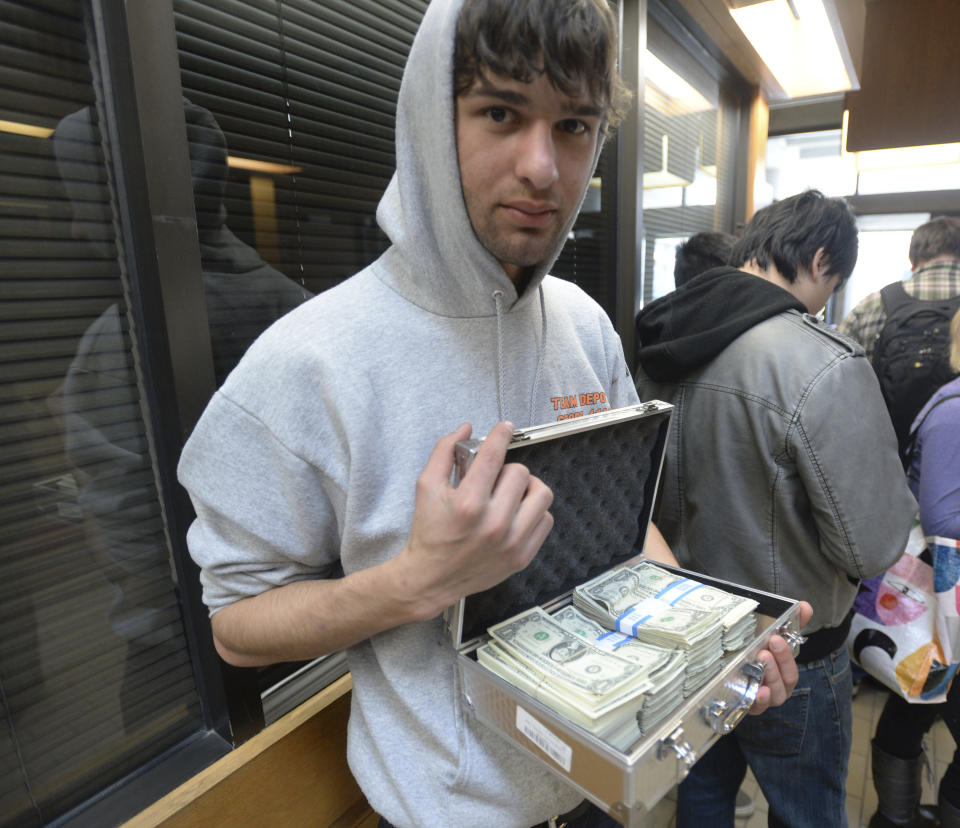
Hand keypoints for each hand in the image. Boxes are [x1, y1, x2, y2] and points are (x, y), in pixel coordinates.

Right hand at [393, 421, 553, 618]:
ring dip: (527, 488)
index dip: (501, 435)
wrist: (431, 578)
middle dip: (506, 469)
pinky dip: (534, 512)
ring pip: (541, 494)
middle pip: (520, 472)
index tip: (505, 428)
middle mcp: (493, 523)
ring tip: (512, 492)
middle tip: (495, 477)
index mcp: (469, 503)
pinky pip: (545, 520)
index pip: (494, 456)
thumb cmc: (429, 532)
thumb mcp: (426, 486)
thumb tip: (465, 429)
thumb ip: (443, 452)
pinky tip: (517, 513)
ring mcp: (511, 542)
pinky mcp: (522, 556)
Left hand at [748, 600, 812, 714]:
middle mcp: (778, 687)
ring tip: (759, 662)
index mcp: (785, 672)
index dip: (786, 654)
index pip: (791, 665)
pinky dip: (759, 701)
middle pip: (785, 680)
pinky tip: (758, 691)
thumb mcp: (771, 638)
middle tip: (764, 650)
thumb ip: (790, 623)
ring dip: (769, 678)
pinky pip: (757, 708)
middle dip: (777, 664)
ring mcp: (764, 699)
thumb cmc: (756, 654)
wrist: (730, 674)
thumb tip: (805, 606)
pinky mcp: (749, 706)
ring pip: (774, 694)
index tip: (776, 638)